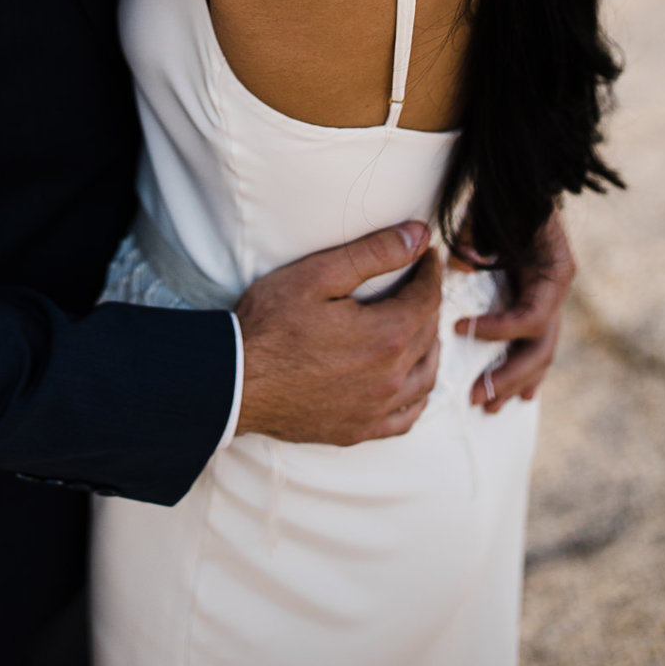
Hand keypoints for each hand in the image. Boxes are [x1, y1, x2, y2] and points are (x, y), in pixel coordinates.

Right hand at [234, 222, 442, 443]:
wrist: (234, 379)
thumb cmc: (268, 325)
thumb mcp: (316, 276)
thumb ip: (372, 254)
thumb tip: (419, 236)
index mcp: (386, 336)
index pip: (427, 298)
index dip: (430, 273)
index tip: (427, 257)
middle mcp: (391, 376)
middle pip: (428, 335)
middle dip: (428, 304)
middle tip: (419, 285)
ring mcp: (377, 408)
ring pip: (426, 377)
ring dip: (430, 349)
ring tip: (421, 329)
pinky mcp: (360, 429)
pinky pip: (407, 416)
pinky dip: (417, 396)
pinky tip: (408, 383)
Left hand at [455, 209, 573, 408]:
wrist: (527, 178)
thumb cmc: (506, 193)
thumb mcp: (489, 209)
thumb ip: (476, 236)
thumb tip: (460, 265)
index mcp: (554, 273)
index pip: (531, 317)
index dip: (499, 330)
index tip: (460, 329)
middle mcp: (557, 291)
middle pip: (541, 348)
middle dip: (509, 376)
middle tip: (476, 397)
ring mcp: (551, 298)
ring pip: (541, 352)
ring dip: (516, 381)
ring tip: (489, 407)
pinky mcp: (538, 299)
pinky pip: (536, 342)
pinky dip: (526, 368)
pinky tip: (517, 394)